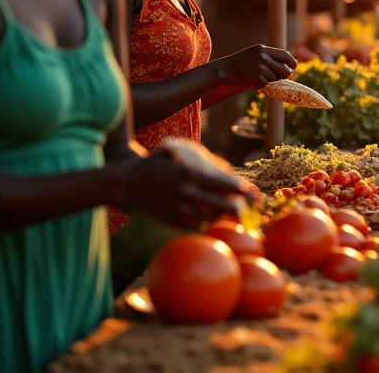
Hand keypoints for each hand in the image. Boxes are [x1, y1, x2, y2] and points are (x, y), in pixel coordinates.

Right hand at [118, 148, 253, 228]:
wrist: (126, 182)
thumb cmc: (153, 165)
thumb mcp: (174, 154)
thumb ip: (195, 158)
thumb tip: (217, 162)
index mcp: (191, 174)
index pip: (224, 185)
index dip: (242, 191)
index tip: (253, 195)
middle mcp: (187, 192)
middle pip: (221, 205)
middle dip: (237, 210)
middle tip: (248, 212)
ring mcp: (178, 207)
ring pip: (208, 217)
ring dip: (218, 217)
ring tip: (226, 215)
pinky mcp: (170, 219)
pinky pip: (193, 224)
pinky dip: (201, 222)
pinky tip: (205, 218)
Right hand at [215, 45, 296, 89]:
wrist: (224, 69)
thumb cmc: (241, 62)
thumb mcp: (255, 53)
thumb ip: (270, 57)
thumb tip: (288, 67)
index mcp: (263, 49)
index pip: (285, 55)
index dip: (291, 62)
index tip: (293, 66)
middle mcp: (263, 57)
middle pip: (284, 70)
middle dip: (284, 75)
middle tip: (279, 77)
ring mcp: (260, 69)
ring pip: (276, 79)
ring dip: (271, 80)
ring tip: (258, 76)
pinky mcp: (257, 80)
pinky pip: (268, 85)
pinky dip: (263, 85)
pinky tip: (253, 80)